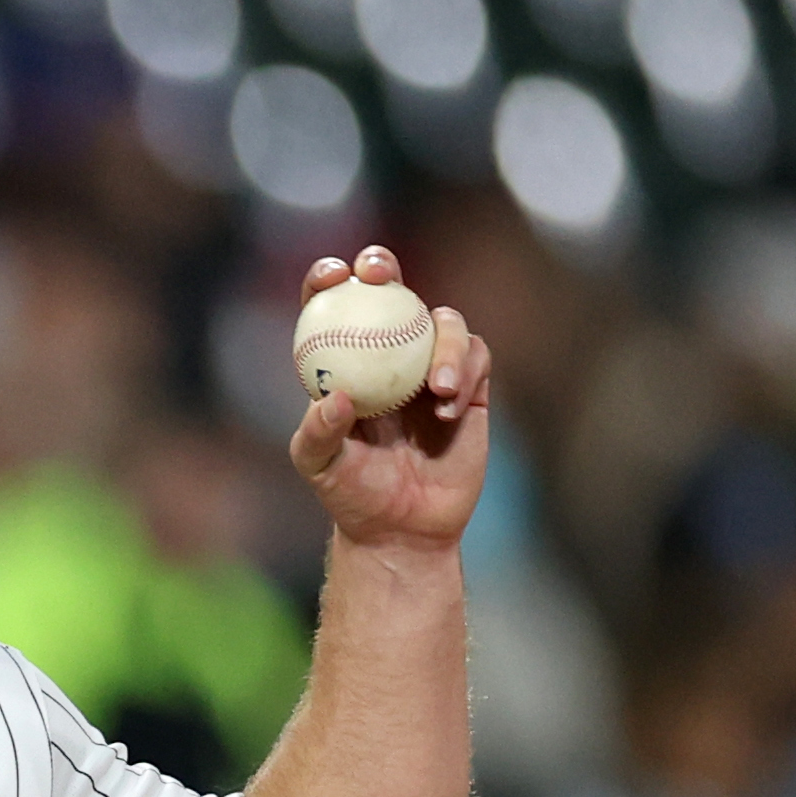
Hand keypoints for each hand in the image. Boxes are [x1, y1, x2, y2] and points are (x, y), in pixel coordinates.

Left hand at [287, 247, 489, 558]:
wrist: (404, 529)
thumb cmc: (353, 496)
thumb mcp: (322, 469)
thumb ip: (319, 434)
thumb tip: (335, 397)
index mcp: (345, 362)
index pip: (332, 307)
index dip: (328, 279)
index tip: (333, 276)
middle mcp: (388, 354)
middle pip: (388, 290)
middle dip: (382, 267)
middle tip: (380, 277)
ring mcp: (430, 365)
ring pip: (442, 322)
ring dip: (443, 343)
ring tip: (438, 389)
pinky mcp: (470, 383)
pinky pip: (475, 355)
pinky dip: (465, 369)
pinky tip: (450, 405)